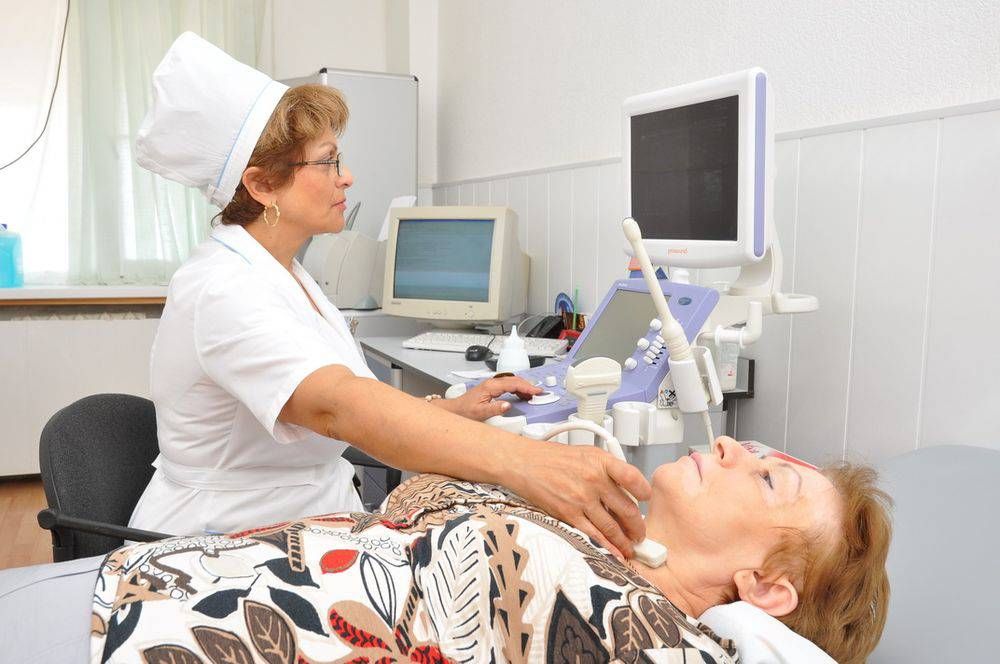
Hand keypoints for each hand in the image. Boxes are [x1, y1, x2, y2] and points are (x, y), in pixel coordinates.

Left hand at [447, 376, 542, 420]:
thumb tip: (508, 406)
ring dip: (523, 387)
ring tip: (533, 395)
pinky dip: (517, 389)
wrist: (455, 410)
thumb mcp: (480, 413)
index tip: (537, 391)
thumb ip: (495, 409)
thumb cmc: (465, 411)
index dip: (527, 387)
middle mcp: (492, 383)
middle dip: (528, 385)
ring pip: (512, 381)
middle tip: (539, 392)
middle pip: (514, 380)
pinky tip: (521, 395)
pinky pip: (508, 385)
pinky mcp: (491, 388)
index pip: (513, 383)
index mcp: (491, 386)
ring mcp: (492, 385)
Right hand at [504, 440, 651, 559]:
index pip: (633, 478)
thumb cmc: (553, 459)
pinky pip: (593, 535)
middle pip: (626, 509)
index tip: (646, 500)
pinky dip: (607, 547)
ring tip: (630, 547)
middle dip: (637, 526)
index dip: (644, 491)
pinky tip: (614, 553)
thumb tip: (626, 487)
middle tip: (640, 534)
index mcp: (601, 462)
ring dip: (624, 541)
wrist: (524, 463)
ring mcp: (582, 499)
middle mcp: (594, 480)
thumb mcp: (586, 454)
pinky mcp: (569, 514)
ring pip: (612, 526)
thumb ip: (608, 468)